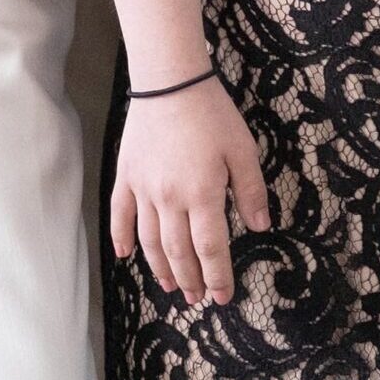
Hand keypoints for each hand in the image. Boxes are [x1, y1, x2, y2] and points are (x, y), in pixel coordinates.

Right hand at [110, 77, 270, 304]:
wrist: (171, 81)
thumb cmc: (212, 113)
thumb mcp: (243, 149)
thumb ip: (251, 190)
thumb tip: (259, 227)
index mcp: (202, 194)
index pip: (210, 248)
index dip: (217, 275)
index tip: (223, 297)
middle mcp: (169, 199)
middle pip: (179, 252)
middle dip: (191, 279)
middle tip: (199, 298)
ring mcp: (143, 190)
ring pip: (150, 241)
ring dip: (161, 269)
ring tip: (172, 287)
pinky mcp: (126, 176)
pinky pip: (120, 215)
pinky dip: (121, 238)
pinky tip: (125, 256)